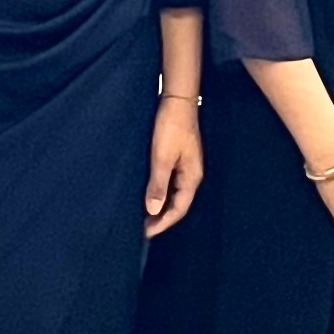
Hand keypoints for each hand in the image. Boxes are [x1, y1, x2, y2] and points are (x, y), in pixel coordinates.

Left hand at [144, 95, 205, 235]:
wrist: (177, 99)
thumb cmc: (171, 126)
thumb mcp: (161, 157)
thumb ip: (158, 184)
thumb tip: (152, 210)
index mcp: (191, 177)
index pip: (178, 209)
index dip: (162, 223)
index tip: (146, 234)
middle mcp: (191, 175)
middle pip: (178, 204)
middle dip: (161, 218)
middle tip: (142, 229)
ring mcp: (185, 166)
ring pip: (173, 194)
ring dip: (160, 206)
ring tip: (143, 216)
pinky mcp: (178, 158)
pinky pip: (170, 182)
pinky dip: (160, 192)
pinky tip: (149, 194)